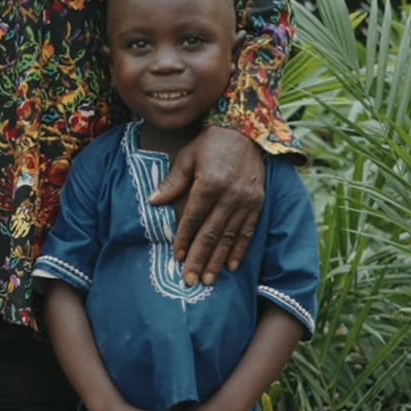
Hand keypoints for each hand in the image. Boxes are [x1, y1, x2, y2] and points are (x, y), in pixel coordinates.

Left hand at [148, 125, 263, 285]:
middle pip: (211, 233)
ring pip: (229, 237)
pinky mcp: (258, 202)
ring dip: (218, 260)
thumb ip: (172, 182)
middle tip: (190, 280)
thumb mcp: (187, 157)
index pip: (193, 218)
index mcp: (209, 183)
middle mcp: (230, 195)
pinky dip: (240, 250)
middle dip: (199, 259)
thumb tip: (152, 202)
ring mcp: (246, 200)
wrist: (245, 130)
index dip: (184, 239)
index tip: (177, 257)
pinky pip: (248, 231)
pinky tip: (231, 266)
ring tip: (208, 280)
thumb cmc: (210, 143)